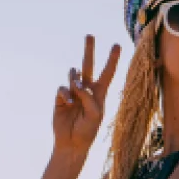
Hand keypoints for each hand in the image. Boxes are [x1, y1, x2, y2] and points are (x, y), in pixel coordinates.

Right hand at [53, 35, 120, 152]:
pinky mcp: (61, 98)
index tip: (117, 45)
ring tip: (77, 86)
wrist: (72, 143)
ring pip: (74, 74)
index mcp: (100, 94)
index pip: (107, 73)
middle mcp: (87, 90)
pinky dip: (65, 93)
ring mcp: (73, 93)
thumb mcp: (95, 114)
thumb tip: (77, 83)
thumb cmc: (88, 130)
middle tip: (89, 35)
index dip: (112, 60)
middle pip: (88, 66)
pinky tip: (68, 102)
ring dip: (75, 77)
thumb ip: (89, 96)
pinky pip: (62, 88)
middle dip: (89, 50)